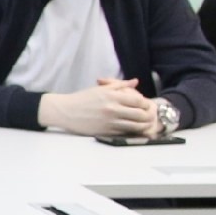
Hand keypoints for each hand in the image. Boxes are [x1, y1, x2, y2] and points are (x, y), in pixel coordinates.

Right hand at [39, 78, 160, 136]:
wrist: (65, 111)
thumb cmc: (82, 99)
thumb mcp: (100, 88)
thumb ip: (119, 85)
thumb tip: (135, 82)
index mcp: (112, 96)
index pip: (138, 101)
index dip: (146, 103)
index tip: (147, 105)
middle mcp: (112, 109)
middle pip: (140, 114)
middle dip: (148, 115)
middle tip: (150, 115)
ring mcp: (109, 121)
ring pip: (135, 126)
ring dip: (144, 126)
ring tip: (146, 124)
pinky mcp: (106, 131)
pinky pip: (125, 132)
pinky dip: (133, 132)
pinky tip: (135, 131)